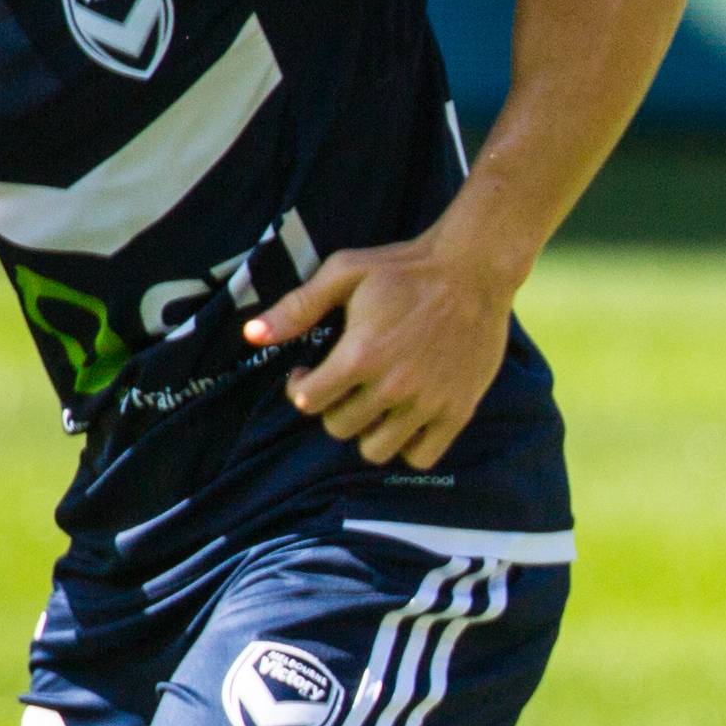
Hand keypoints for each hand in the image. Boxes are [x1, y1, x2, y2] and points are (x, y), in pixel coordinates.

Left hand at [250, 230, 518, 470]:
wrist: (474, 269)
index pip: (308, 402)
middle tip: (344, 385)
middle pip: (339, 428)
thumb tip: (251, 335)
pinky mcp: (458, 411)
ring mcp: (427, 403)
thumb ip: (297, 307)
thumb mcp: (344, 272)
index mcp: (360, 355)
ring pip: (376, 450)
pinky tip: (405, 419)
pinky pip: (421, 457)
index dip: (301, 387)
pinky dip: (408, 447)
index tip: (310, 372)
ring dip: (367, 431)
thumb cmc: (405, 268)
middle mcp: (392, 386)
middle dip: (333, 407)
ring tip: (373, 406)